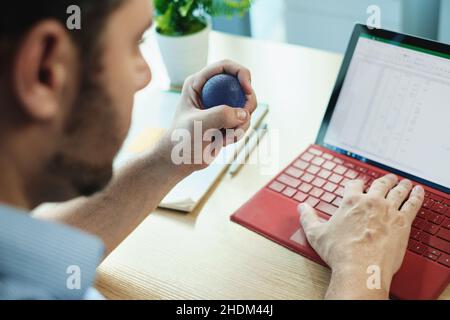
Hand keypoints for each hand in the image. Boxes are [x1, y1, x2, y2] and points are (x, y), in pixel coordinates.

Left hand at [160, 60, 256, 172]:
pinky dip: (239, 133)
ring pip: (245, 106)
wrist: (179, 160)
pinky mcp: (226, 120)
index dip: (241, 73)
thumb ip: (221, 115)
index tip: (247, 90)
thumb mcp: (200, 125)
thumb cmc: (182, 140)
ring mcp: (220, 105)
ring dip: (242, 123)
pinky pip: (244, 121)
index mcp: (198, 83)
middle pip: (241, 85)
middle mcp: (210, 91)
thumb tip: (245, 113)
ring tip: (224, 137)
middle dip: (248, 101)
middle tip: (245, 118)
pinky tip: (223, 142)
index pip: (226, 66)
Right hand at [297, 174, 424, 298]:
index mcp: (350, 201)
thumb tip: (302, 207)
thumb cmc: (340, 252)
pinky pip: (412, 204)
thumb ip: (308, 217)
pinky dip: (416, 196)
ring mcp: (389, 210)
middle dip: (383, 180)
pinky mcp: (403, 222)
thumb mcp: (316, 234)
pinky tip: (418, 192)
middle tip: (387, 178)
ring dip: (401, 185)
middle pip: (379, 184)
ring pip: (397, 191)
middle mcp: (371, 201)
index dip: (356, 183)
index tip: (358, 185)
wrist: (361, 268)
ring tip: (404, 182)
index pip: (354, 184)